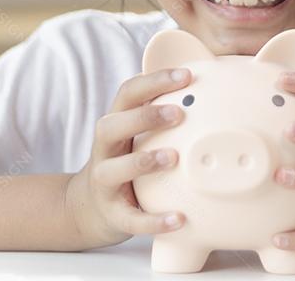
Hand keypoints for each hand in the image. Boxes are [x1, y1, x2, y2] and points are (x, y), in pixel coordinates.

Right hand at [64, 67, 191, 248]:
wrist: (88, 208)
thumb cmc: (125, 160)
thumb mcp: (136, 134)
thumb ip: (160, 112)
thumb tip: (206, 85)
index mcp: (115, 123)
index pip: (128, 93)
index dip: (154, 81)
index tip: (186, 74)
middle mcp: (105, 149)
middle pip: (112, 126)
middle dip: (144, 117)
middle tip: (179, 113)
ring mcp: (105, 182)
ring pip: (114, 169)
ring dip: (143, 161)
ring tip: (174, 157)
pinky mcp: (113, 214)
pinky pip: (132, 219)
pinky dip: (154, 220)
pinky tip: (179, 219)